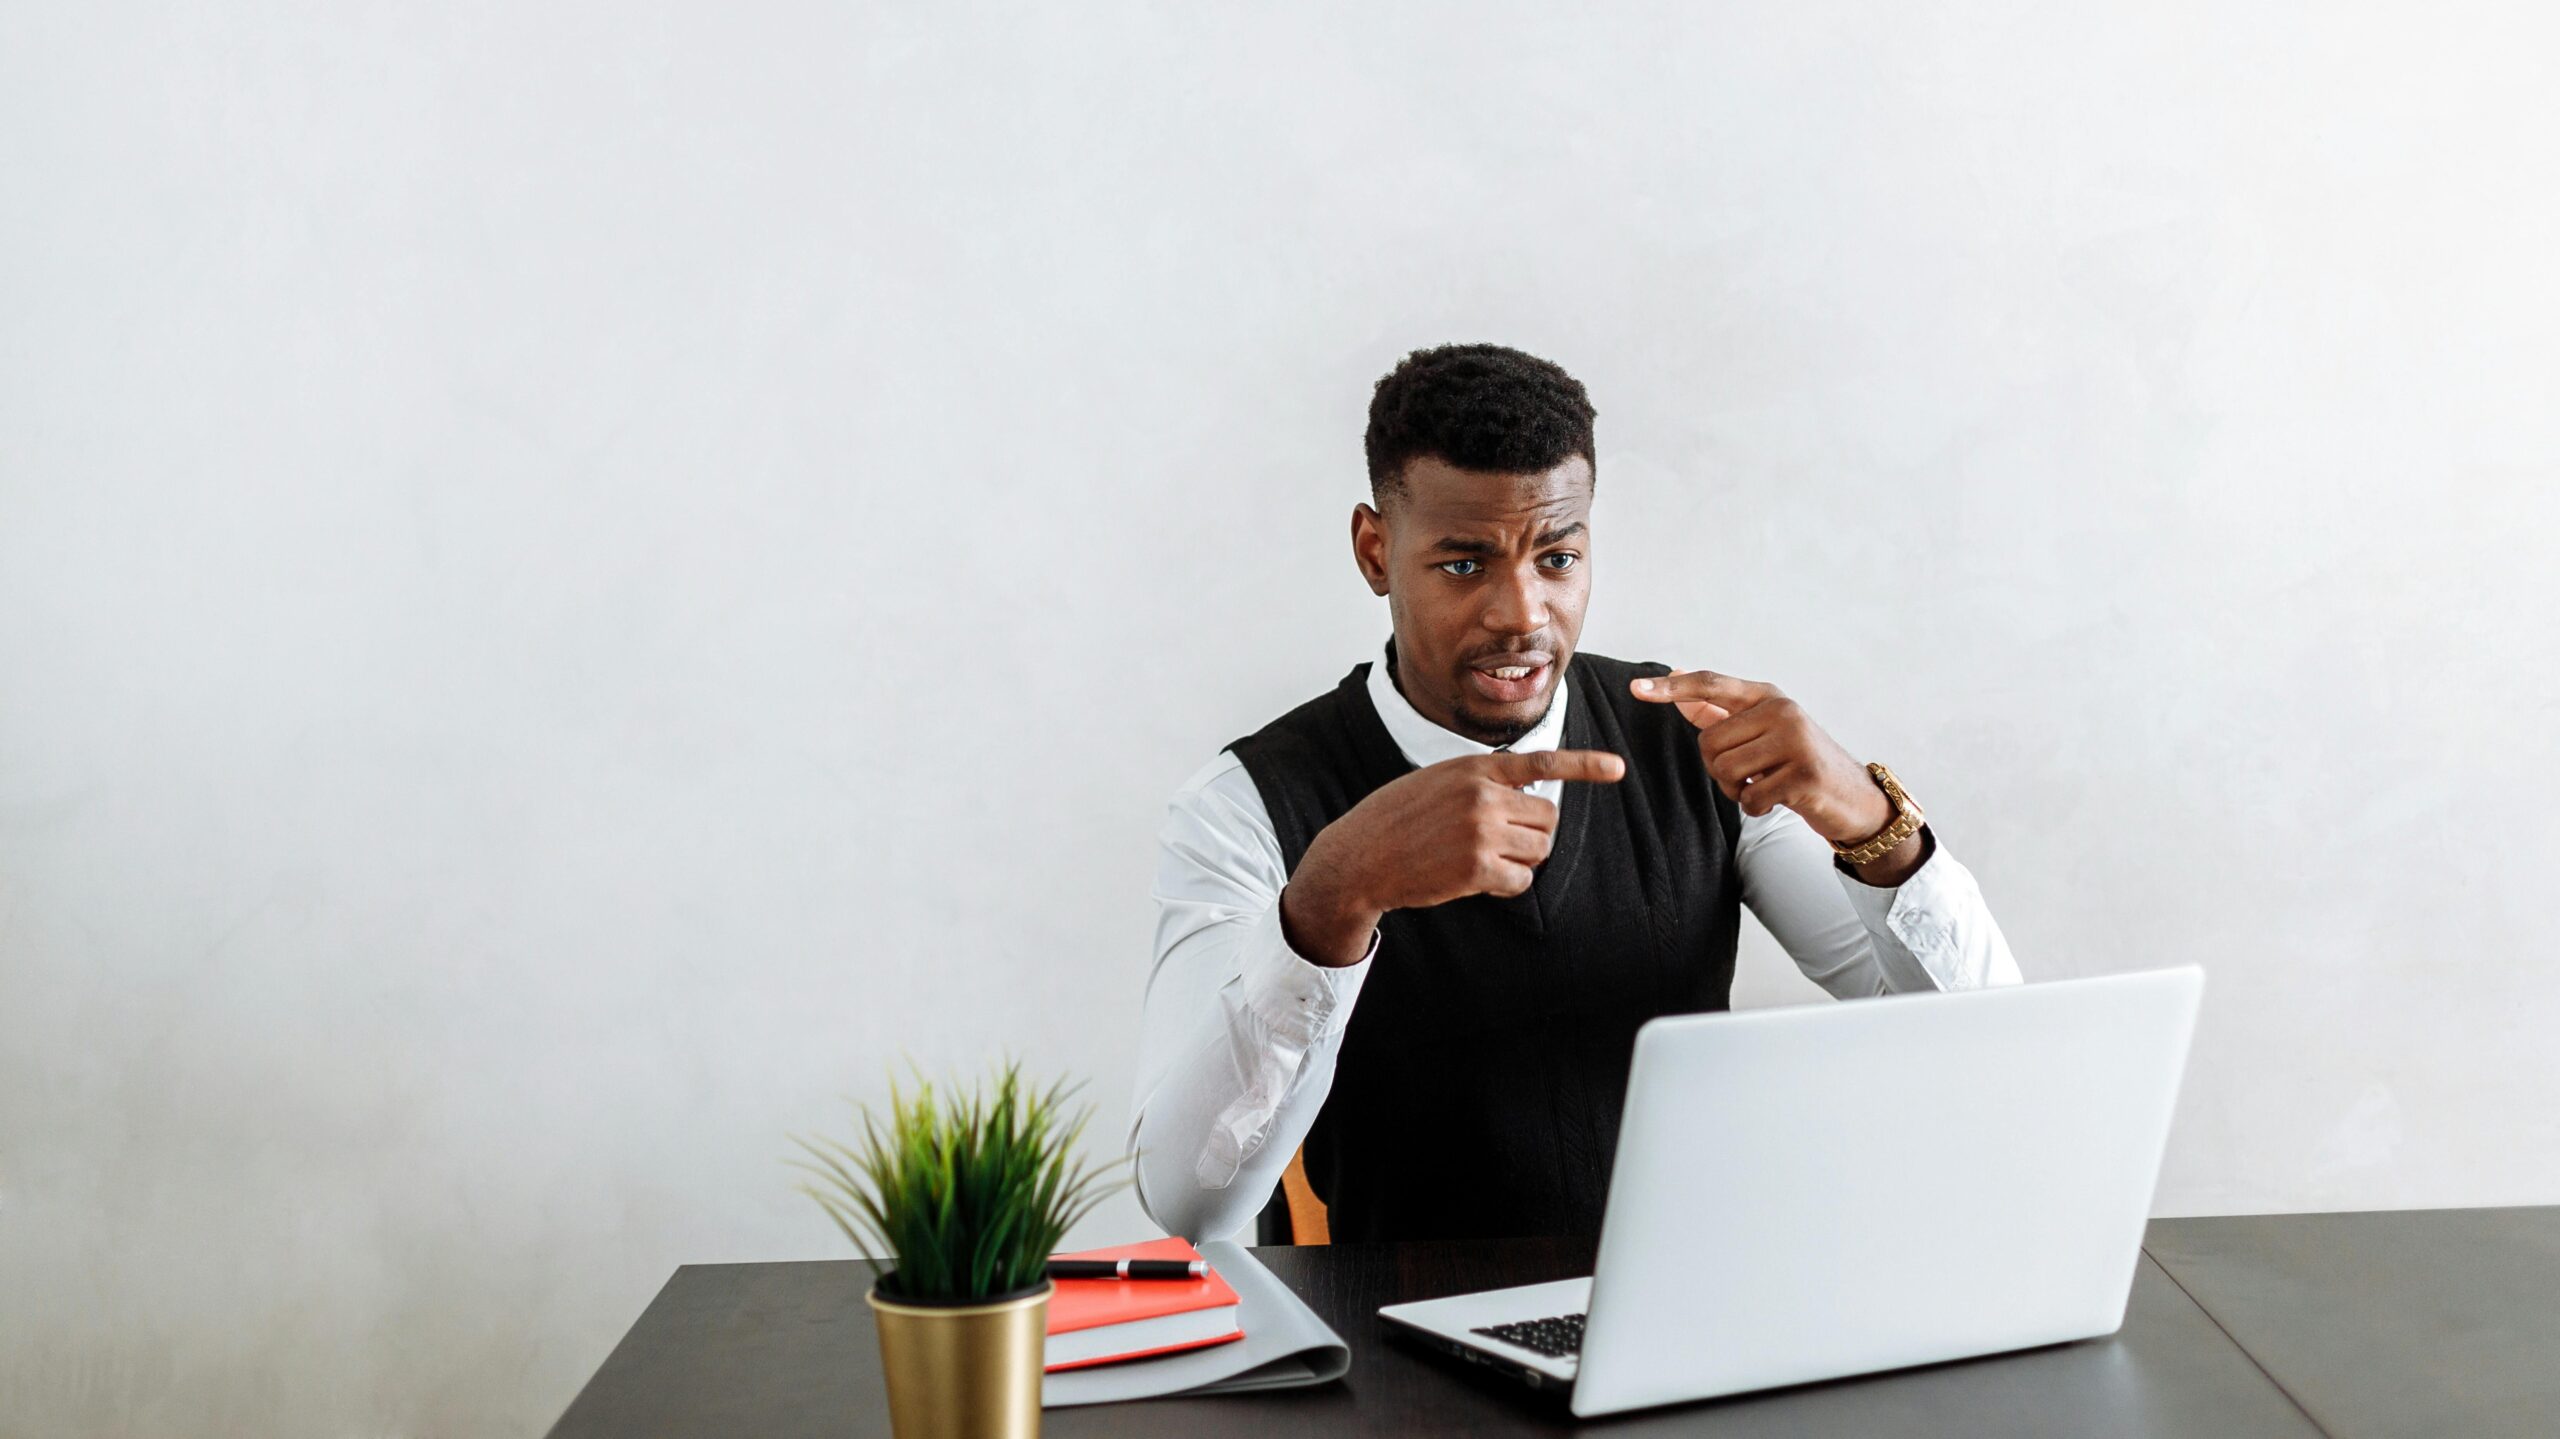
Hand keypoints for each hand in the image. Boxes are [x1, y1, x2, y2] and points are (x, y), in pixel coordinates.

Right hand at [1280, 748, 1627, 965]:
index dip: (1584, 765)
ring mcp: (1481, 831)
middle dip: (1532, 833)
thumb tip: (1528, 796)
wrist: (1360, 856)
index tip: (1617, 767)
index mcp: (1475, 768)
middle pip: (1548, 817)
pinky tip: (1475, 879)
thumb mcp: (1438, 780)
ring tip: (1480, 858)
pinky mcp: (1477, 868)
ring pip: (1539, 848)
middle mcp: (1483, 795)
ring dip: (1520, 859)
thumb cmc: (1397, 818)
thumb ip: (1482, 781)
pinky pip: (1521, 881)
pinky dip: (1507, 885)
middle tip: (1499, 842)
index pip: (1541, 761)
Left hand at [1629, 669, 1893, 845]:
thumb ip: (1719, 710)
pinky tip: (1777, 801)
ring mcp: (1796, 741)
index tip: (1635, 688)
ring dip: (1737, 790)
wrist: (1853, 797)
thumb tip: (1676, 681)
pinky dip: (1755, 807)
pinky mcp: (1804, 775)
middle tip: (1749, 774)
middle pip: (1709, 742)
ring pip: (1726, 770)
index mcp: (1768, 696)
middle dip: (1718, 768)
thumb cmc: (1798, 762)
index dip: (1672, 688)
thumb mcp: (1764, 730)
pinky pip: (1750, 797)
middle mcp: (1782, 711)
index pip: (1712, 685)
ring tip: (1764, 785)